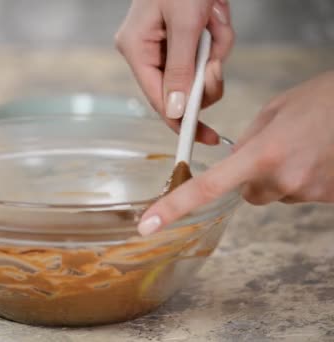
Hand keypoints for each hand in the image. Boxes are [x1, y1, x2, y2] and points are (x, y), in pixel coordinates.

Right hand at [116, 0, 233, 144]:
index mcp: (136, 49)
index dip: (181, 122)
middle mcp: (147, 51)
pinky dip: (218, 39)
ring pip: (198, 72)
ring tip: (214, 20)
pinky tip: (215, 16)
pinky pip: (206, 54)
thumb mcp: (185, 23)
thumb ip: (179, 70)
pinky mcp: (183, 38)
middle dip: (206, 76)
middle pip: (180, 89)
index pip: (157, 99)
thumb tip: (174, 112)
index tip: (203, 138)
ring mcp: (165, 45)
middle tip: (216, 60)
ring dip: (216, 52)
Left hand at [138, 71, 333, 235]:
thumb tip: (232, 163)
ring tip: (303, 146)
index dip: (173, 208)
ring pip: (275, 193)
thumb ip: (247, 142)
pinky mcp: (328, 198)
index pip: (207, 188)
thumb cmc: (323, 100)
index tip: (148, 225)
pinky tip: (317, 155)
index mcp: (262, 155)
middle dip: (251, 177)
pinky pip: (299, 193)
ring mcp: (309, 192)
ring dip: (280, 176)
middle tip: (274, 148)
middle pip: (247, 194)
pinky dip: (302, 178)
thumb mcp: (273, 112)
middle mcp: (283, 180)